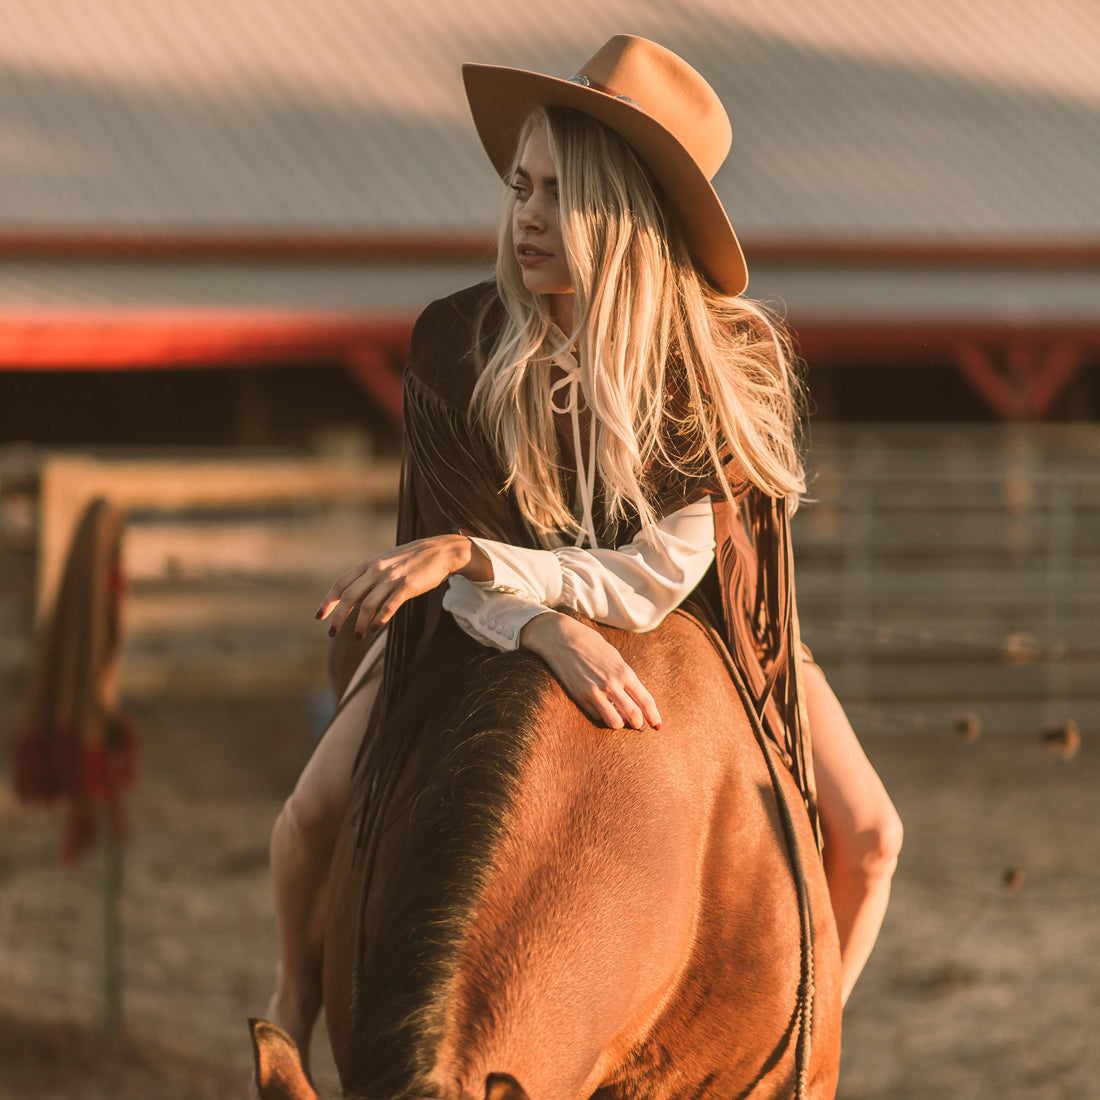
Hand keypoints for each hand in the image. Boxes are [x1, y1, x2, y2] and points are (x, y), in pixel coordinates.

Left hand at [317, 535, 489, 637]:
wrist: (440, 552)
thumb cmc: (411, 560)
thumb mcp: (385, 562)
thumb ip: (368, 576)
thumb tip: (352, 598)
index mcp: (368, 563)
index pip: (341, 584)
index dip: (328, 601)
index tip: (319, 616)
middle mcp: (376, 569)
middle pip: (349, 597)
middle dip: (338, 617)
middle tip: (331, 633)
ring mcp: (392, 578)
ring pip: (367, 605)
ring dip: (360, 624)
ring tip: (358, 637)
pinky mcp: (407, 587)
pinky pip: (388, 607)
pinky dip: (379, 620)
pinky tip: (375, 629)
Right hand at [519, 612, 660, 730]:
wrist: (561, 637)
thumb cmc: (591, 644)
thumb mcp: (614, 657)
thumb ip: (625, 677)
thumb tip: (632, 698)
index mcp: (624, 672)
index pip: (645, 700)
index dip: (654, 716)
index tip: (658, 726)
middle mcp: (611, 684)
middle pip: (633, 715)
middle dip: (638, 723)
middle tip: (637, 724)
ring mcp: (594, 692)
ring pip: (615, 722)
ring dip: (619, 723)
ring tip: (618, 717)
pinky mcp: (579, 696)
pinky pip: (596, 715)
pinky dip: (601, 714)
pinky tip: (600, 706)